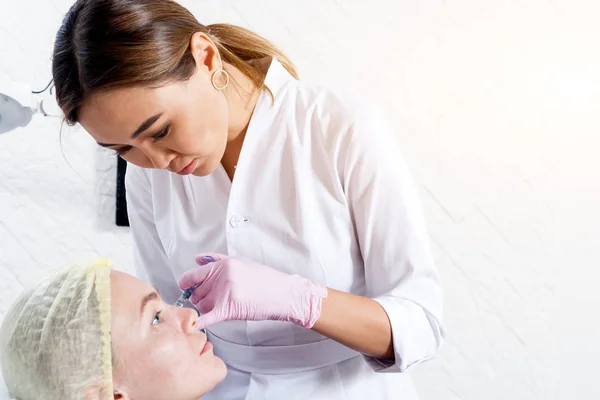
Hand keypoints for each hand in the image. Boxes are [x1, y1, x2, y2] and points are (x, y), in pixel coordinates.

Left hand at [178, 253, 327, 330]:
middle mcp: (222, 276)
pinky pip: (208, 317)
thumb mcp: (241, 262)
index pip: (191, 276)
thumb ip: (217, 260)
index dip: (186, 285)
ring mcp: (225, 292)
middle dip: (201, 298)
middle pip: (196, 293)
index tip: (187, 289)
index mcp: (222, 264)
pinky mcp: (229, 308)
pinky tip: (198, 324)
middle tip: (214, 299)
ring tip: (221, 307)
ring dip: (207, 309)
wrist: (283, 293)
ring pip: (202, 306)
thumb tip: (197, 259)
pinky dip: (201, 322)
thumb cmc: (264, 279)